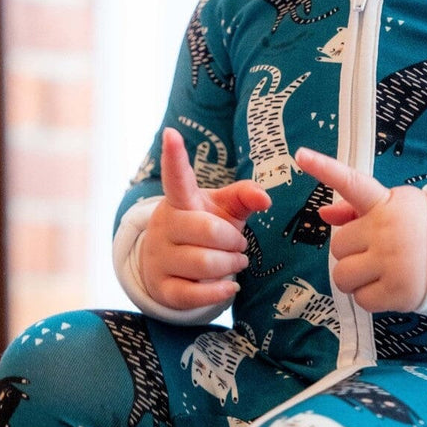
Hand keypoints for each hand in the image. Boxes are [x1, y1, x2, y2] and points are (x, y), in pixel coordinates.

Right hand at [140, 128, 270, 310]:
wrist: (170, 267)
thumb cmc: (204, 228)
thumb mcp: (224, 208)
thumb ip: (245, 196)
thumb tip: (266, 199)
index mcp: (181, 200)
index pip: (177, 176)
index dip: (175, 156)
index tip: (171, 132)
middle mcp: (165, 226)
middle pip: (206, 230)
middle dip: (232, 241)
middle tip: (240, 245)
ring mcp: (160, 257)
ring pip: (203, 263)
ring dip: (230, 266)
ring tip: (235, 263)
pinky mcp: (162, 288)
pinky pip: (193, 294)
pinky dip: (218, 292)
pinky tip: (229, 287)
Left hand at [295, 148, 426, 312]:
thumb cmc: (426, 228)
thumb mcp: (397, 208)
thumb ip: (358, 211)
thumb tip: (324, 215)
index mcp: (386, 203)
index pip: (351, 182)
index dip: (324, 168)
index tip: (300, 155)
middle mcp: (386, 229)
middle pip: (338, 246)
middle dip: (352, 252)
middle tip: (375, 252)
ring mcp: (392, 261)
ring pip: (342, 275)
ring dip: (355, 277)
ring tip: (379, 272)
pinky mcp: (398, 290)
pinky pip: (361, 300)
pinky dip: (370, 297)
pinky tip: (388, 286)